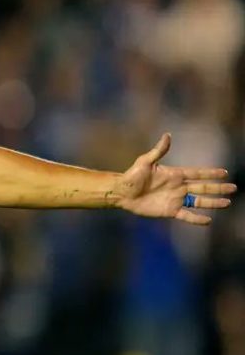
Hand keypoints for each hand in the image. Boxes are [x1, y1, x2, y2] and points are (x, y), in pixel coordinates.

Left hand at [115, 133, 235, 224]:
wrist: (121, 192)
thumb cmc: (132, 176)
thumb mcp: (145, 161)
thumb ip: (158, 151)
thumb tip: (167, 135)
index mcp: (175, 174)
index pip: (197, 173)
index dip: (210, 173)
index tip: (224, 173)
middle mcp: (178, 187)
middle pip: (203, 187)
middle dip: (218, 188)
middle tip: (233, 188)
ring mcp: (175, 199)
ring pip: (199, 201)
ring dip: (213, 203)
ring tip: (227, 203)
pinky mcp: (169, 211)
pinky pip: (186, 215)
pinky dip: (197, 218)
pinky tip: (208, 220)